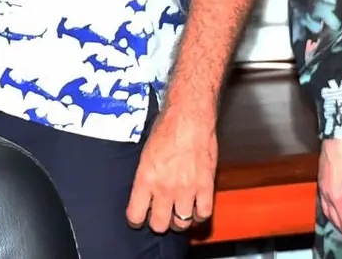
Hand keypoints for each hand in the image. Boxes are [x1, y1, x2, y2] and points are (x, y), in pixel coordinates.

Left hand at [126, 102, 216, 233]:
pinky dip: (199, 215)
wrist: (189, 116)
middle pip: (160, 225)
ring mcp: (187, 189)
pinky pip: (203, 213)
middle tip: (160, 217)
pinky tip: (195, 209)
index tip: (139, 218)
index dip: (136, 219)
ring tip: (178, 214)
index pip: (136, 214)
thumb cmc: (167, 127)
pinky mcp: (206, 186)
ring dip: (179, 221)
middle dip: (158, 224)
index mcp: (146, 178)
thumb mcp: (145, 152)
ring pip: (182, 223)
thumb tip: (144, 192)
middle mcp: (165, 187)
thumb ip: (146, 176)